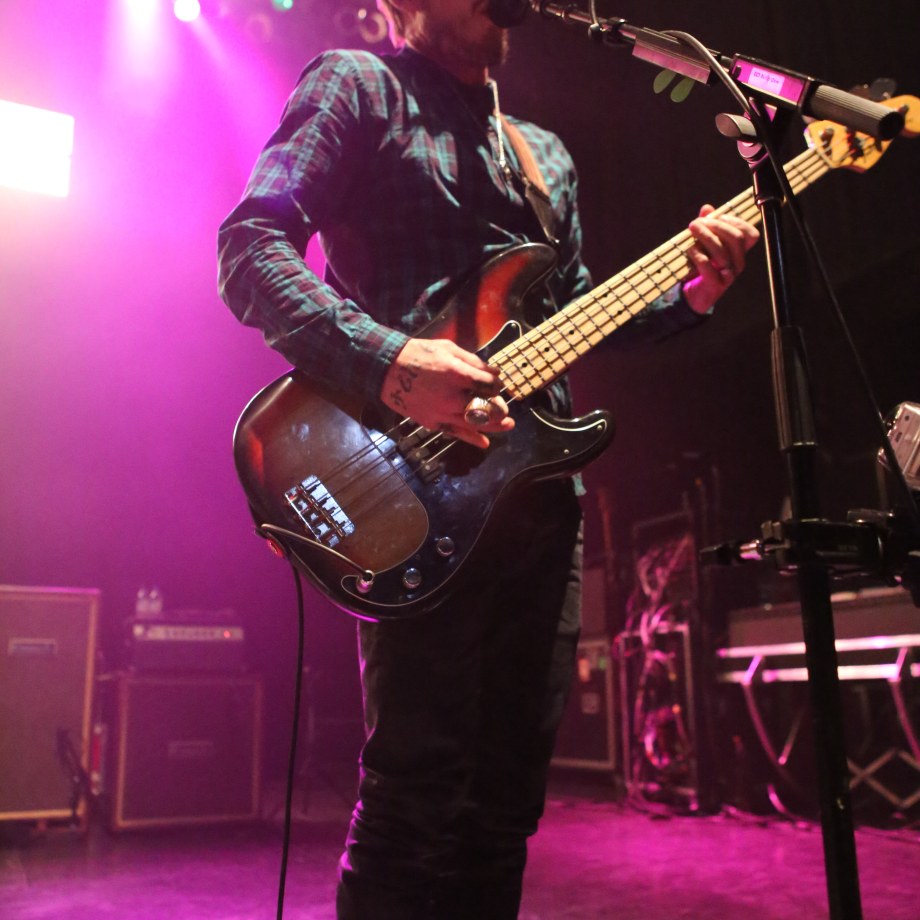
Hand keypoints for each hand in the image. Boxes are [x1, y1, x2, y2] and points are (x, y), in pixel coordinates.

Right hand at [380, 338, 514, 448]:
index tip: (497, 384)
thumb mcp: (448, 349)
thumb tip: (495, 372)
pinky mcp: (432, 422)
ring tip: (508, 425)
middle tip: (505, 407)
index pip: (488, 385)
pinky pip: (456, 433)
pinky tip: (485, 442)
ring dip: (494, 425)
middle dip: (500, 409)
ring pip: (474, 423)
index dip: (497, 386)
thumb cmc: (419, 354)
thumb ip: (474, 362)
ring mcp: (442, 412)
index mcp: (456, 374)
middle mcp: (451, 397)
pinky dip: (472, 439)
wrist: (388, 369)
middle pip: (486, 409)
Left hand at [682, 204, 759, 313]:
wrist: (691, 295)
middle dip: (716, 226)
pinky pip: (709, 267)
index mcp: (739, 252)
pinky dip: (698, 255)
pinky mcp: (714, 285)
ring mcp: (728, 276)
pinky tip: (690, 250)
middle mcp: (737, 263)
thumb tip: (707, 208)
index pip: (750, 234)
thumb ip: (707, 225)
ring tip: (691, 230)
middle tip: (697, 222)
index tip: (718, 216)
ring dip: (705, 237)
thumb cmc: (699, 266)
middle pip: (736, 239)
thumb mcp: (703, 243)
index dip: (736, 222)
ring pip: (722, 252)